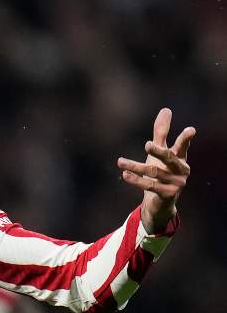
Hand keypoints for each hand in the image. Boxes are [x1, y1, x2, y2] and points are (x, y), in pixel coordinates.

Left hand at [117, 108, 194, 233]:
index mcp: (181, 157)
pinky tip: (125, 174)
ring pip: (152, 171)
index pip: (183, 146)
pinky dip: (136, 179)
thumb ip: (161, 132)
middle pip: (168, 158)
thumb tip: (166, 109)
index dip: (186, 138)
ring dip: (134, 166)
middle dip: (158, 151)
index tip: (191, 130)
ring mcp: (177, 183)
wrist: (159, 203)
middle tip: (147, 144)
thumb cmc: (160, 171)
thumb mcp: (159, 152)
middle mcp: (182, 169)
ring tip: (120, 161)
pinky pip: (149, 185)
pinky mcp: (168, 194)